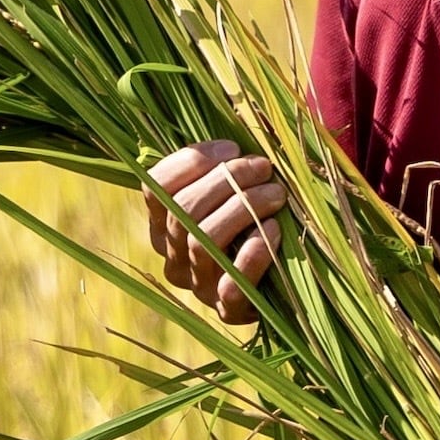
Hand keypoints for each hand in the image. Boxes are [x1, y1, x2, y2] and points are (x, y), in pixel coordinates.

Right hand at [143, 141, 285, 320]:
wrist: (285, 285)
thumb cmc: (257, 225)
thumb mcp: (232, 195)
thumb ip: (223, 168)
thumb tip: (236, 128)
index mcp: (164, 225)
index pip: (155, 188)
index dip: (191, 161)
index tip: (232, 147)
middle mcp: (172, 257)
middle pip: (182, 211)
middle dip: (226, 180)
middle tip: (263, 167)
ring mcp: (198, 286)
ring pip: (202, 241)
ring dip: (243, 209)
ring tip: (276, 193)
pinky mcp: (227, 310)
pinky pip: (229, 285)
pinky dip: (251, 254)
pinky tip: (273, 231)